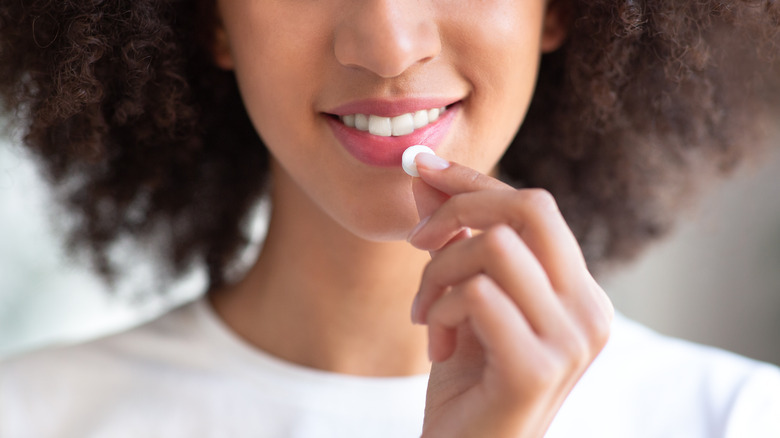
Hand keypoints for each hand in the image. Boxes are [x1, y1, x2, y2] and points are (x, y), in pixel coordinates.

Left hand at [408, 154, 613, 437]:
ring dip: (438, 274)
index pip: (534, 206)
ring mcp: (571, 341)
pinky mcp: (537, 368)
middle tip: (418, 243)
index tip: (422, 168)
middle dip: (460, 209)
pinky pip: (476, 294)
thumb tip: (424, 173)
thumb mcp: (457, 298)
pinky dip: (439, 309)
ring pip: (493, 248)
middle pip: (531, 207)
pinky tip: (434, 345)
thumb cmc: (465, 384)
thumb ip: (451, 238)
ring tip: (424, 315)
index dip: (474, 181)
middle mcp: (590, 311)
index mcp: (579, 292)